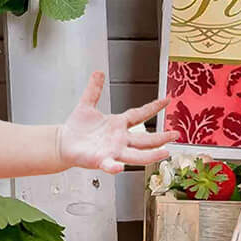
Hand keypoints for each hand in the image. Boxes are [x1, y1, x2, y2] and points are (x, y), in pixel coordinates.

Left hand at [56, 70, 171, 173]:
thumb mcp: (87, 105)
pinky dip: (114, 167)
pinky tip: (119, 167)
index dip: (153, 107)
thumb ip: (94, 90)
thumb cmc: (77, 127)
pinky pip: (109, 165)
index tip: (167, 100)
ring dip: (151, 155)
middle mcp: (120, 139)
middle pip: (145, 139)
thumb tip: (98, 72)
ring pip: (136, 156)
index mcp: (118, 124)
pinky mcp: (100, 160)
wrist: (63, 143)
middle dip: (161, 138)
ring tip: (165, 153)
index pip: (140, 114)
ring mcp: (113, 151)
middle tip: (176, 135)